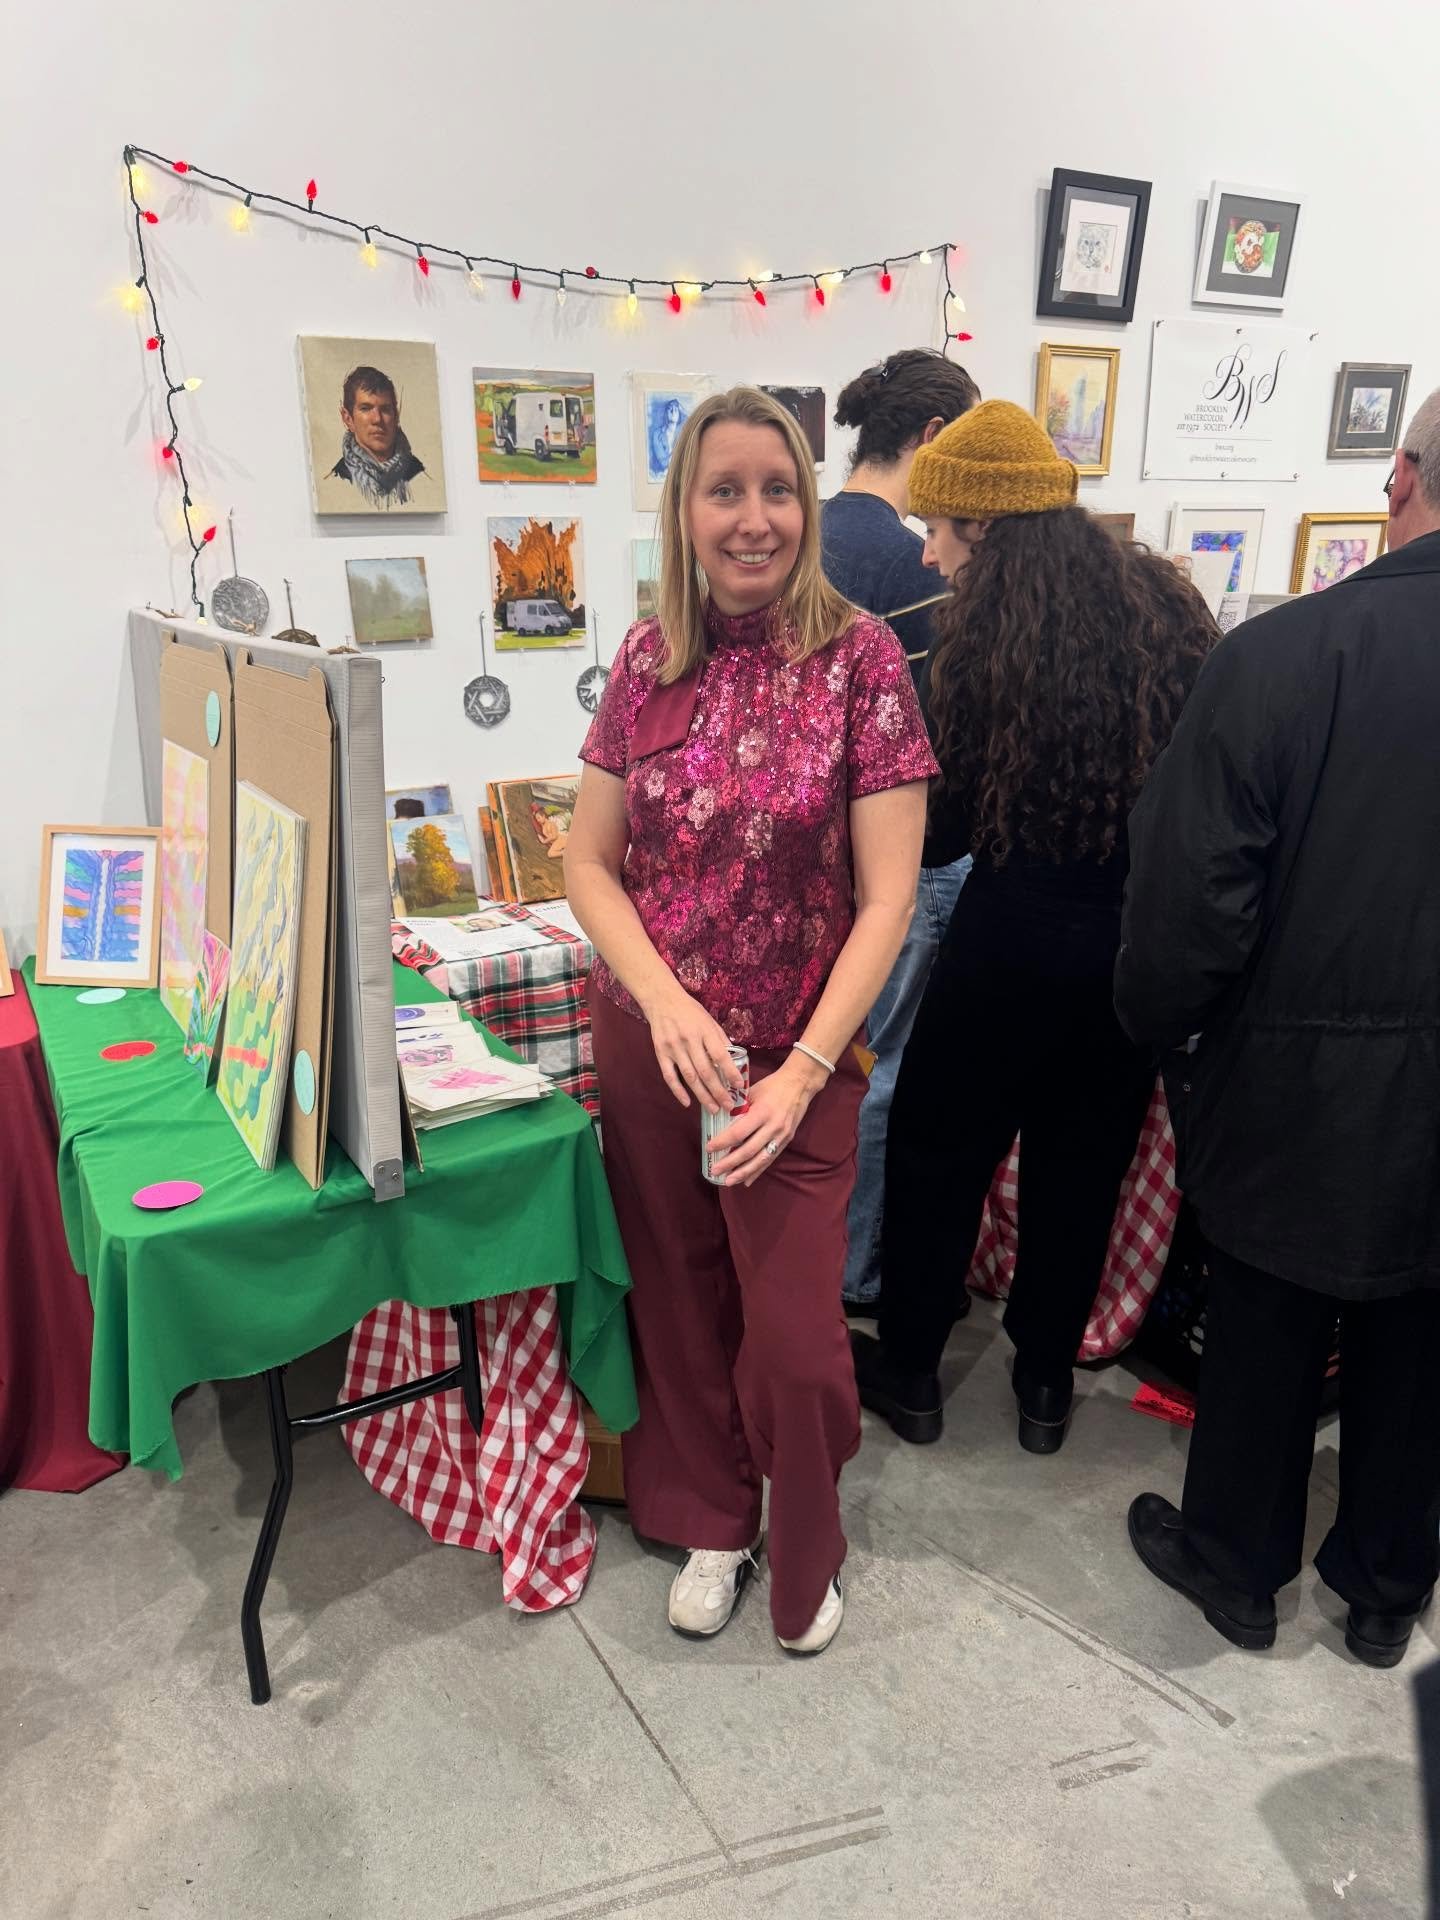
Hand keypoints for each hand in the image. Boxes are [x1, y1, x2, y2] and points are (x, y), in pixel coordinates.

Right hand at [644, 985, 742, 1112]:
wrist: (662, 1000)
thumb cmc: (690, 1011)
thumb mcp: (710, 1020)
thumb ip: (721, 1040)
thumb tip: (733, 1060)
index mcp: (704, 1031)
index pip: (720, 1055)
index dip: (731, 1072)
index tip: (739, 1086)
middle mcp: (689, 1040)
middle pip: (706, 1071)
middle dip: (718, 1091)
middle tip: (728, 1106)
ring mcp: (673, 1048)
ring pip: (690, 1077)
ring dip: (702, 1095)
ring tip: (713, 1108)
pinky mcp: (661, 1053)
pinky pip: (669, 1076)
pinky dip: (678, 1091)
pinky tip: (687, 1103)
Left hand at [706, 1054, 827, 1186]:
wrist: (800, 1084)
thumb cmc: (772, 1086)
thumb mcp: (752, 1092)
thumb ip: (738, 1108)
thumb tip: (719, 1122)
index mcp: (762, 1112)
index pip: (739, 1132)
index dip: (723, 1142)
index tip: (708, 1148)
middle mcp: (773, 1127)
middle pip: (749, 1150)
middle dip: (730, 1163)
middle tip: (714, 1170)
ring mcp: (782, 1136)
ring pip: (761, 1159)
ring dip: (743, 1172)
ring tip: (728, 1181)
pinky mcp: (786, 1141)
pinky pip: (770, 1159)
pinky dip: (758, 1171)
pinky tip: (747, 1180)